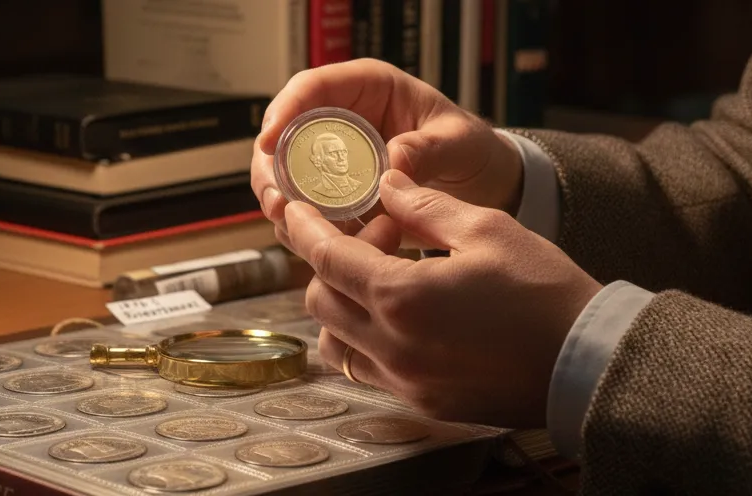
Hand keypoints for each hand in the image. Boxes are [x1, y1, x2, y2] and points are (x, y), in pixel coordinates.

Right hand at [251, 58, 523, 248]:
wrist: (483, 185)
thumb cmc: (471, 150)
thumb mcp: (457, 143)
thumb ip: (428, 148)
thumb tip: (394, 160)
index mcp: (368, 88)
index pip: (311, 88)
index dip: (283, 112)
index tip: (269, 142)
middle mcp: (343, 119)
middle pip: (285, 135)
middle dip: (272, 168)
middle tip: (275, 200)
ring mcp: (336, 158)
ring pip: (287, 175)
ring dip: (282, 201)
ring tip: (287, 224)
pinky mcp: (337, 193)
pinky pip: (307, 207)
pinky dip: (305, 225)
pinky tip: (314, 241)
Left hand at [285, 169, 602, 427]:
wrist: (587, 364)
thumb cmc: (544, 292)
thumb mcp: (487, 229)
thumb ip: (425, 204)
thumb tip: (388, 184)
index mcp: (402, 298)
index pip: (326, 258)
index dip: (304, 228)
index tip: (294, 209)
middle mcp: (392, 347)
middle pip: (321, 300)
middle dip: (332, 262)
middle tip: (379, 238)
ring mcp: (404, 381)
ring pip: (336, 341)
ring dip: (345, 304)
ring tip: (388, 278)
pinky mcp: (422, 401)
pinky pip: (368, 369)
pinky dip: (366, 339)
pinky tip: (403, 316)